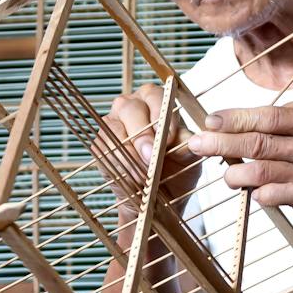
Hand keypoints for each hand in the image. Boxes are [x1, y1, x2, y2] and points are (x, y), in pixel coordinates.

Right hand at [97, 83, 195, 222]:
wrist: (158, 195)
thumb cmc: (175, 169)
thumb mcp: (187, 158)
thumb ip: (186, 146)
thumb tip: (191, 141)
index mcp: (155, 100)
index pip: (156, 97)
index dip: (161, 116)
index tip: (170, 138)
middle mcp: (131, 105)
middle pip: (130, 109)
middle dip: (141, 135)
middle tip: (150, 157)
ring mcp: (113, 123)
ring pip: (114, 129)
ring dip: (128, 152)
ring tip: (142, 173)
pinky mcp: (101, 143)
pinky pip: (104, 148)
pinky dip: (117, 163)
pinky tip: (130, 176)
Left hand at [186, 103, 292, 219]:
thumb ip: (284, 118)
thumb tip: (234, 119)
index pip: (270, 117)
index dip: (236, 119)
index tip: (210, 121)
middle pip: (261, 144)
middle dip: (223, 144)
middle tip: (198, 144)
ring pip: (264, 173)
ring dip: (236, 173)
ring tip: (224, 174)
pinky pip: (282, 198)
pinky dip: (261, 194)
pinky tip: (251, 193)